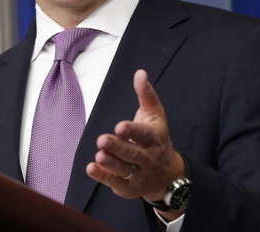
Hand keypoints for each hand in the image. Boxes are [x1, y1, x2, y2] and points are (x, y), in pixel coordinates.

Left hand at [86, 70, 184, 209]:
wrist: (168, 176)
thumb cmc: (157, 140)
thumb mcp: (155, 116)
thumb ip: (146, 95)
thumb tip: (140, 73)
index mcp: (155, 138)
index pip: (144, 134)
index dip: (132, 131)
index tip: (120, 126)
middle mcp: (148, 158)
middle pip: (133, 154)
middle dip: (118, 147)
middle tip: (103, 140)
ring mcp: (139, 174)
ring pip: (124, 169)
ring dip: (111, 163)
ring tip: (98, 154)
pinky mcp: (128, 187)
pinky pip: (115, 182)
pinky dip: (103, 176)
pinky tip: (91, 168)